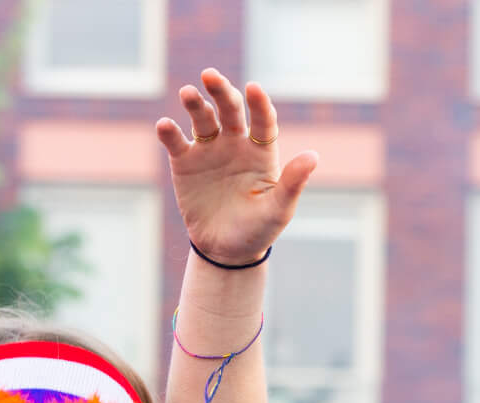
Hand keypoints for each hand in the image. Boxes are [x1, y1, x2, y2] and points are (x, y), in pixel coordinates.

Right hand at [154, 70, 317, 264]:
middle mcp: (235, 143)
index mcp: (262, 152)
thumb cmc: (259, 229)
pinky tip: (165, 125)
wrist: (226, 250)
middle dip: (221, 91)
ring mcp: (209, 149)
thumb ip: (292, 182)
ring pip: (202, 118)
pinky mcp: (184, 161)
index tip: (255, 88)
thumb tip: (313, 156)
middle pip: (229, 109)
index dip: (259, 104)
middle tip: (210, 75)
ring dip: (194, 104)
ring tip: (188, 93)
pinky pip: (176, 141)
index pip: (263, 121)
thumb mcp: (278, 210)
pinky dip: (169, 132)